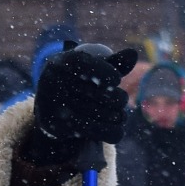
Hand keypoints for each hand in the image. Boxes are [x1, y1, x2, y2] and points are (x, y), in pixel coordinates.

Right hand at [22, 43, 137, 166]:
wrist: (53, 112)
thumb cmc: (79, 84)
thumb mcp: (92, 70)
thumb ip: (113, 62)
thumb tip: (132, 53)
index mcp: (59, 63)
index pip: (82, 63)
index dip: (104, 71)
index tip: (117, 79)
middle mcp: (52, 83)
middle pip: (100, 93)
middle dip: (120, 98)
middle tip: (121, 99)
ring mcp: (54, 107)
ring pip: (102, 114)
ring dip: (119, 116)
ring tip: (119, 114)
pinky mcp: (60, 128)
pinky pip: (98, 131)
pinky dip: (114, 131)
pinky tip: (117, 129)